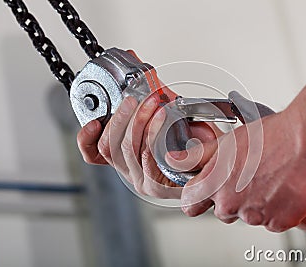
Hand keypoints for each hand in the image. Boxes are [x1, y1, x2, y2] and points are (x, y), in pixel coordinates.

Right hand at [77, 89, 221, 198]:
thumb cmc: (194, 141)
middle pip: (109, 146)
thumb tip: (140, 67)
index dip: (86, 138)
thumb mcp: (166, 114)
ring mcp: (142, 180)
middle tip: (133, 98)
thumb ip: (150, 95)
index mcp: (126, 158)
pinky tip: (160, 115)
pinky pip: (147, 155)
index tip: (93, 120)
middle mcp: (130, 171)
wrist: (219, 160)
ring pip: (125, 149)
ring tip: (151, 102)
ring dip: (138, 120)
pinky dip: (153, 130)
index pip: (94, 153)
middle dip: (120, 117)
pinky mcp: (157, 184)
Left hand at [167, 111, 305, 231]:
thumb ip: (198, 156)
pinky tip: (283, 188)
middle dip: (231, 198)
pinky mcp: (280, 222)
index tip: (203, 192)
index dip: (196, 197)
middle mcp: (231, 204)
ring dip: (256, 203)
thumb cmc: (269, 137)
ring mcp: (256, 215)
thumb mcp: (226, 142)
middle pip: (222, 211)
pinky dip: (277, 209)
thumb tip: (173, 160)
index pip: (190, 204)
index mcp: (214, 184)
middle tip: (248, 176)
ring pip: (249, 215)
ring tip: (270, 177)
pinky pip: (272, 221)